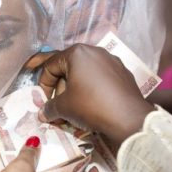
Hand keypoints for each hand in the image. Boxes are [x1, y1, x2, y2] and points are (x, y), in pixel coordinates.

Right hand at [35, 44, 153, 145]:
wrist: (128, 119)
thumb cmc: (90, 106)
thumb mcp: (63, 107)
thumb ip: (49, 107)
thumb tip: (43, 113)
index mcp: (77, 53)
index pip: (50, 65)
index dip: (42, 84)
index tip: (43, 100)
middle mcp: (95, 52)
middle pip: (68, 68)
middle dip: (59, 88)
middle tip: (56, 105)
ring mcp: (112, 61)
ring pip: (84, 73)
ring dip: (73, 90)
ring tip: (72, 108)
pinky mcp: (123, 73)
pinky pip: (100, 79)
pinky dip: (90, 90)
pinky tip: (91, 106)